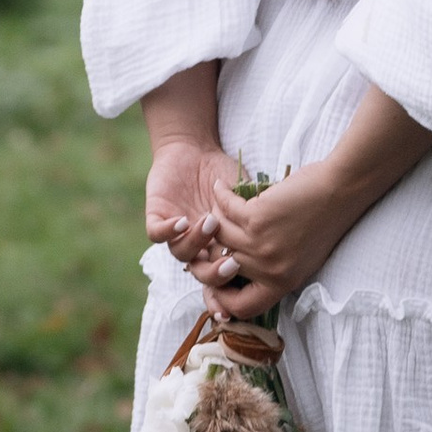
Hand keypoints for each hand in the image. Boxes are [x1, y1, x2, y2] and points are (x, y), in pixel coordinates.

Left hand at [146, 138, 249, 270]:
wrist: (196, 149)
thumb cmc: (224, 174)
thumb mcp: (245, 195)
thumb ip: (255, 216)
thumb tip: (275, 240)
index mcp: (220, 244)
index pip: (226, 273)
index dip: (234, 282)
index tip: (250, 277)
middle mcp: (198, 245)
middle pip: (203, 273)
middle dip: (217, 274)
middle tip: (232, 264)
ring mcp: (176, 233)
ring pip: (181, 253)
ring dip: (196, 243)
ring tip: (211, 223)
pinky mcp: (157, 216)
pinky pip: (156, 233)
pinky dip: (168, 231)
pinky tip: (183, 221)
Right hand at [196, 85, 431, 320]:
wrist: (342, 192)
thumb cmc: (325, 221)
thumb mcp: (302, 259)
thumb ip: (274, 269)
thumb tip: (241, 269)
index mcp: (282, 284)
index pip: (243, 307)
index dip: (223, 299)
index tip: (217, 281)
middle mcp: (269, 270)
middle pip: (222, 266)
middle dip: (211, 248)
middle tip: (206, 233)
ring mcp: (261, 246)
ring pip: (218, 237)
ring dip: (213, 219)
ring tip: (214, 207)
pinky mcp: (257, 218)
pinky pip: (226, 209)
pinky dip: (221, 195)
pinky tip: (221, 188)